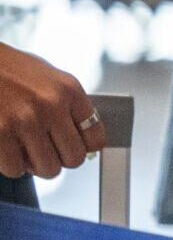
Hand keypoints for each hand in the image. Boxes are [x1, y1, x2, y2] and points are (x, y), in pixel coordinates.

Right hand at [0, 42, 103, 178]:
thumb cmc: (9, 70)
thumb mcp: (48, 77)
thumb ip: (67, 104)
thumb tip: (84, 139)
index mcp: (68, 90)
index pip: (96, 138)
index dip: (84, 148)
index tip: (73, 146)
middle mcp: (51, 105)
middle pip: (74, 158)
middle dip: (60, 159)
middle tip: (47, 151)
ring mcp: (25, 120)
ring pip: (48, 169)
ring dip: (36, 165)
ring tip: (26, 150)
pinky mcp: (0, 132)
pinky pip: (16, 169)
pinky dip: (11, 165)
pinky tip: (7, 149)